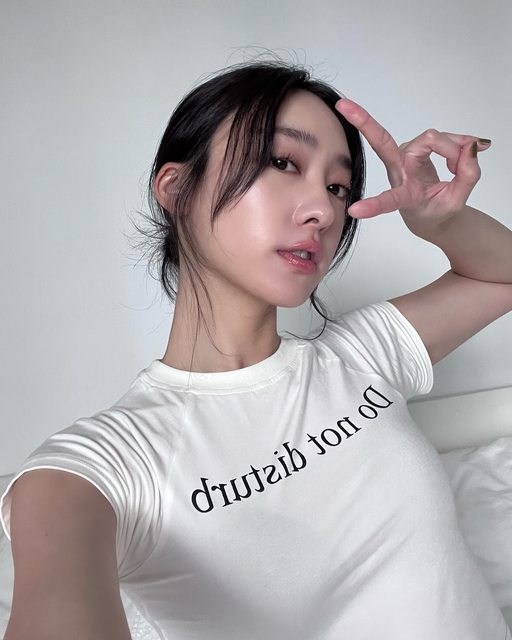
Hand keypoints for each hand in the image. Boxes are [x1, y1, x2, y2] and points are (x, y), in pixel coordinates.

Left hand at [335, 98, 491, 229]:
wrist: (431, 213)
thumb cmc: (437, 209)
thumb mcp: (455, 201)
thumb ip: (467, 176)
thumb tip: (470, 148)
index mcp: (404, 195)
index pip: (388, 199)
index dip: (374, 205)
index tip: (354, 210)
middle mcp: (398, 170)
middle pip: (382, 142)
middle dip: (363, 122)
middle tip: (342, 105)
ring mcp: (405, 155)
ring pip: (433, 139)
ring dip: (456, 150)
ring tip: (461, 169)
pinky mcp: (415, 147)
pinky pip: (440, 138)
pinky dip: (459, 144)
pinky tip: (474, 148)